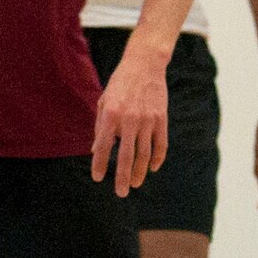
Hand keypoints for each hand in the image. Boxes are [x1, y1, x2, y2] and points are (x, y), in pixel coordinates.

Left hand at [92, 44, 167, 195]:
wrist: (144, 64)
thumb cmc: (120, 83)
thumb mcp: (104, 101)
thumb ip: (100, 127)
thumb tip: (95, 151)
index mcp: (112, 114)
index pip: (103, 146)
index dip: (99, 164)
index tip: (97, 178)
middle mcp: (130, 119)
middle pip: (126, 156)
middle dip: (122, 177)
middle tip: (120, 193)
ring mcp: (148, 120)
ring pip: (144, 154)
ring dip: (139, 172)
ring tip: (134, 184)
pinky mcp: (161, 119)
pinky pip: (161, 145)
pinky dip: (157, 159)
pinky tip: (152, 168)